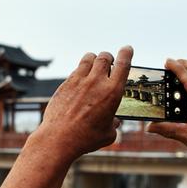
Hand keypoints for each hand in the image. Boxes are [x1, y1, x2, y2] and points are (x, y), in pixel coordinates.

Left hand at [34, 46, 132, 163]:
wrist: (59, 138)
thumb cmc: (86, 139)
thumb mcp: (108, 134)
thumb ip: (113, 124)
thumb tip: (113, 121)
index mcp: (112, 92)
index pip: (123, 64)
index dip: (127, 53)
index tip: (127, 49)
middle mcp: (96, 82)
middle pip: (105, 57)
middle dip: (109, 57)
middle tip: (109, 62)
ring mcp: (79, 81)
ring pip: (89, 58)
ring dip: (94, 59)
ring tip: (95, 66)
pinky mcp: (65, 84)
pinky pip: (76, 70)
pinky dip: (81, 71)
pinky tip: (81, 80)